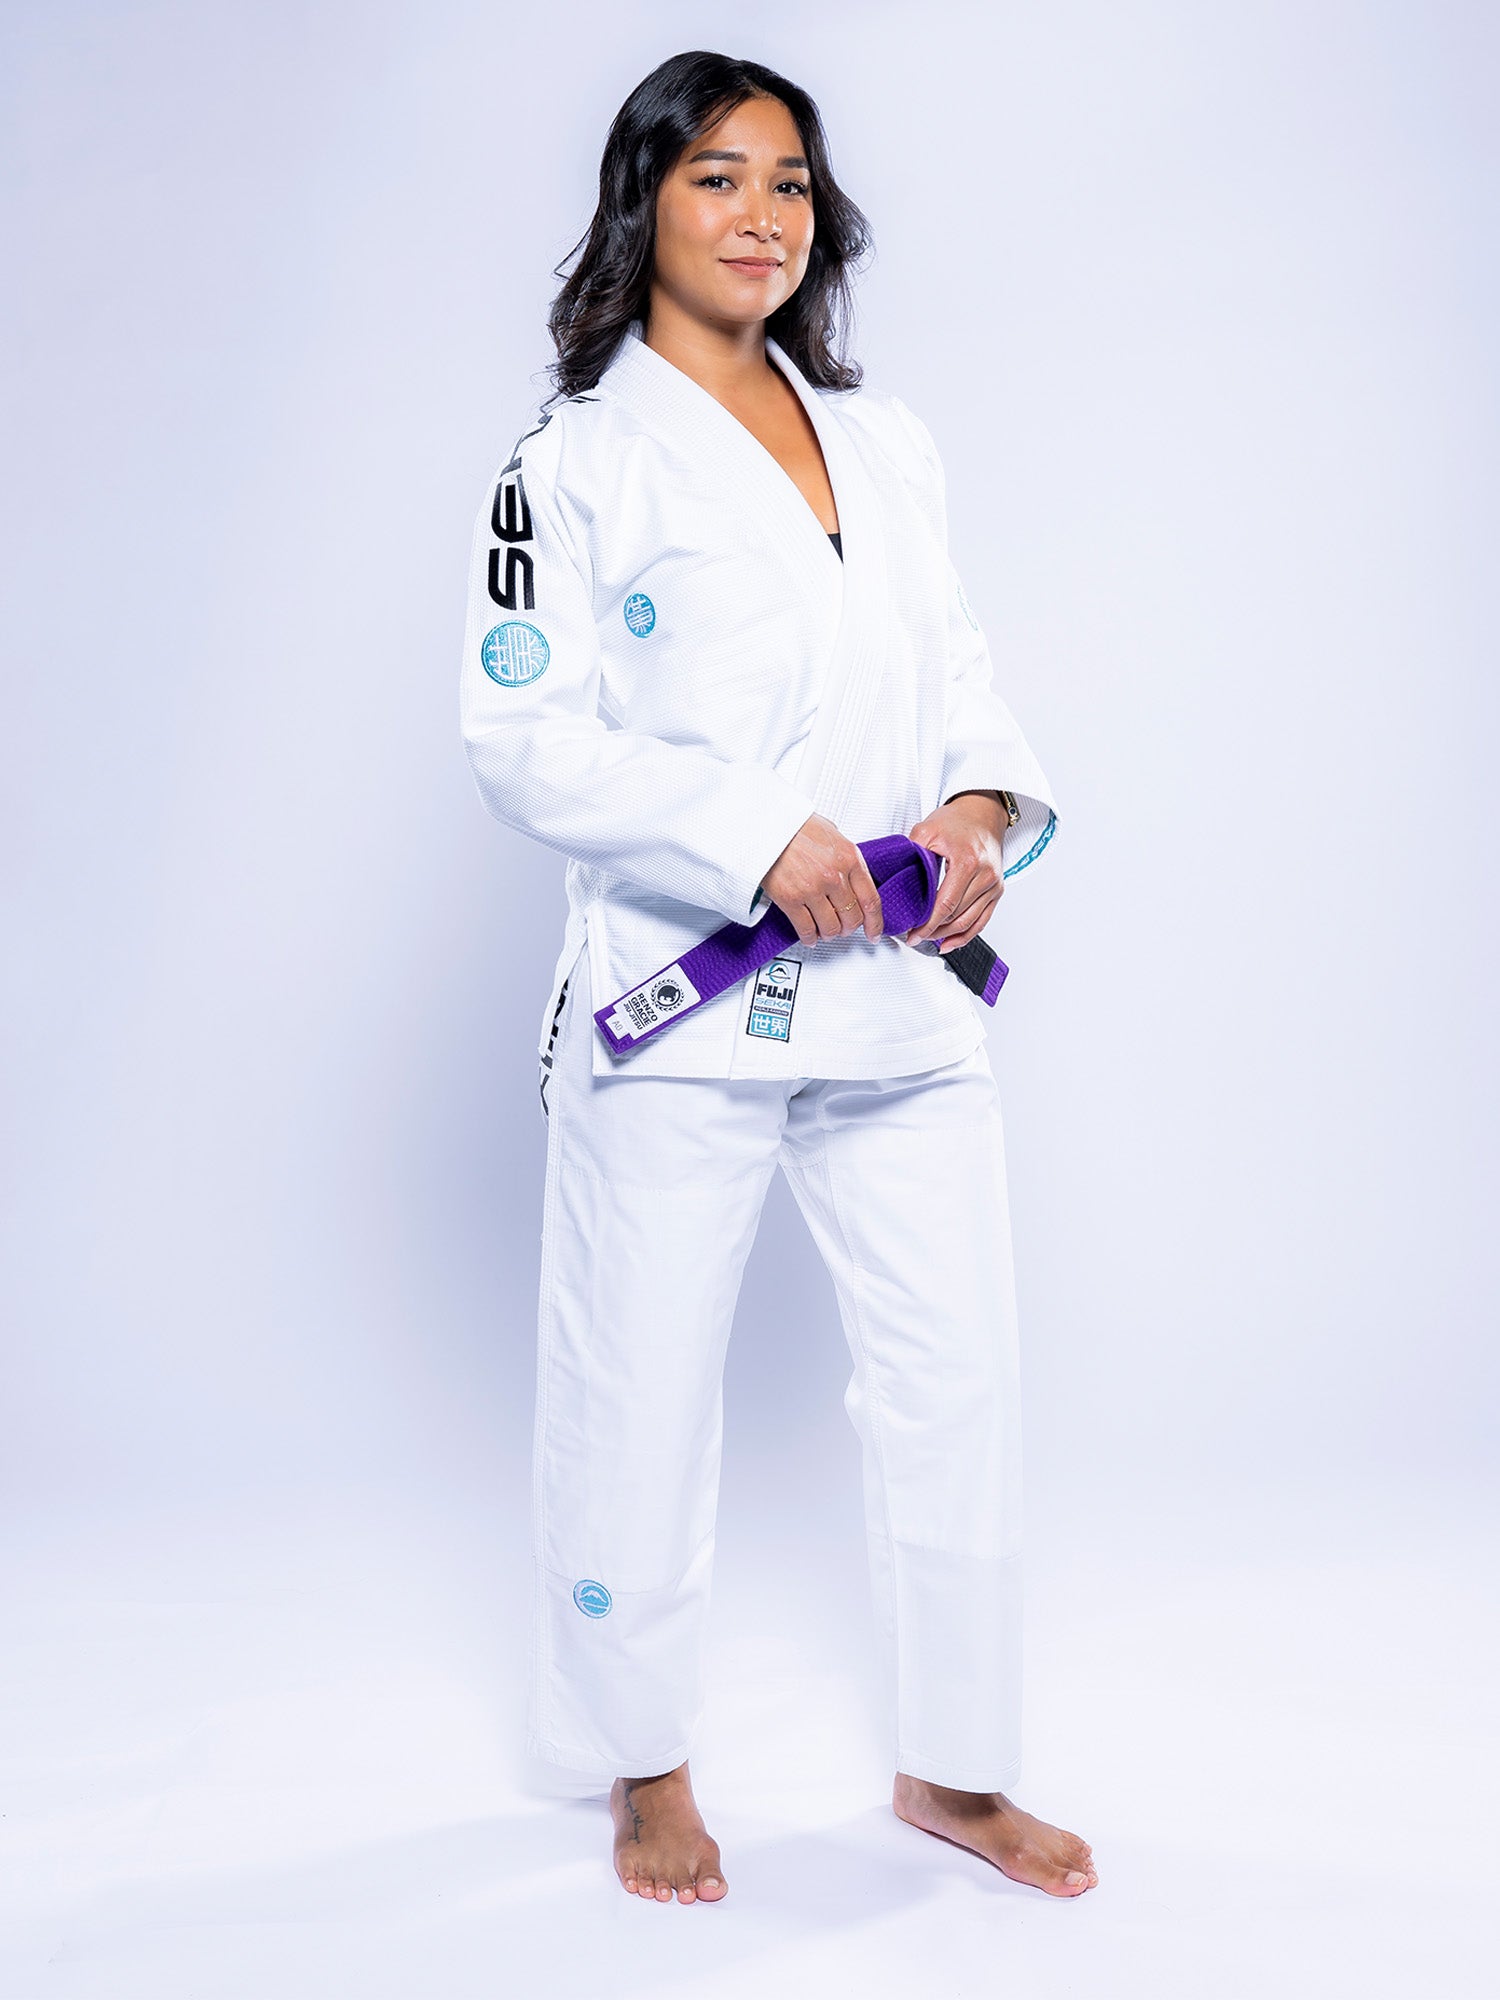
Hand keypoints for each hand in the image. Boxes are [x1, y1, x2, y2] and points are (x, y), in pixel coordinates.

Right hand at [762, 814, 884, 946]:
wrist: (764, 826)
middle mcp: (834, 876)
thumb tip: (853, 875)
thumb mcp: (832, 833)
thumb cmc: (794, 826)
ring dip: (830, 934)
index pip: (871, 900)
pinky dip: (810, 938)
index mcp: (849, 858)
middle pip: (852, 917)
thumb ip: (845, 856)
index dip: (875, 923)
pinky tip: (810, 937)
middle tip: (845, 929)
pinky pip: (806, 929)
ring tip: (826, 932)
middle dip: (849, 928)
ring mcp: (812, 889)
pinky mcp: (790, 899)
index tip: (873, 933)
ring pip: (831, 927)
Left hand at [904, 792, 1007, 951]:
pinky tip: (950, 942)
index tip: (913, 933)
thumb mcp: (927, 830)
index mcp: (967, 862)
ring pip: (970, 922)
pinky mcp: (997, 890)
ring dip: (948, 935)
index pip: (946, 904)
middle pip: (957, 916)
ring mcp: (994, 884)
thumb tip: (897, 880)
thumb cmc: (957, 820)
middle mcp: (985, 875)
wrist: (983, 812)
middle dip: (933, 931)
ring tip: (928, 939)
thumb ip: (912, 855)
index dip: (928, 924)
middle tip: (914, 937)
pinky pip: (983, 920)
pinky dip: (966, 935)